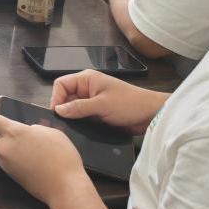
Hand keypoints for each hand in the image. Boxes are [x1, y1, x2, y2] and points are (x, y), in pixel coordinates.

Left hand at [0, 106, 90, 205]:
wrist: (65, 188)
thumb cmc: (63, 157)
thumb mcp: (52, 133)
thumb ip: (35, 130)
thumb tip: (28, 132)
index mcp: (15, 133)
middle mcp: (5, 148)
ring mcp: (7, 164)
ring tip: (14, 144)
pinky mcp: (12, 176)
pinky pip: (3, 162)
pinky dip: (7, 156)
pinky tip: (22, 157)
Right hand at [50, 70, 166, 135]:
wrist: (151, 115)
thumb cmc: (128, 104)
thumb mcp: (101, 105)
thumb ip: (78, 107)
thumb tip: (58, 110)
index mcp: (86, 79)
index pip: (61, 84)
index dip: (56, 97)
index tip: (57, 113)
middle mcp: (87, 88)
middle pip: (66, 97)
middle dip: (64, 109)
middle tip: (64, 123)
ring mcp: (92, 101)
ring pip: (73, 108)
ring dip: (73, 117)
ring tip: (72, 127)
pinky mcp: (98, 113)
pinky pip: (83, 116)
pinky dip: (81, 122)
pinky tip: (81, 129)